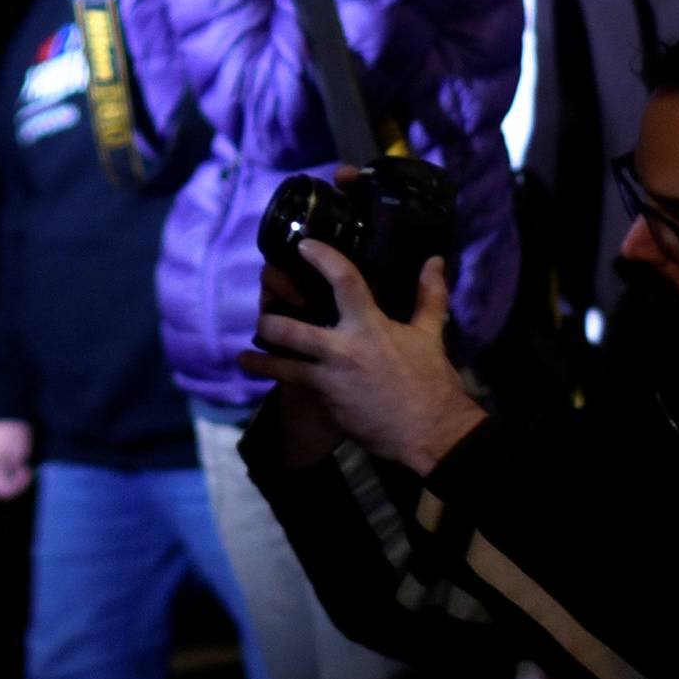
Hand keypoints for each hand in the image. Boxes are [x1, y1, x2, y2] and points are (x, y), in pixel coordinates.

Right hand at [0, 419, 34, 499]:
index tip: (28, 471)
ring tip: (18, 460)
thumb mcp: (20, 452)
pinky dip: (1, 466)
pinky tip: (10, 455)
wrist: (2, 404)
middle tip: (24, 468)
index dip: (18, 486)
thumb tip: (16, 474)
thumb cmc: (13, 428)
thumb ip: (16, 470)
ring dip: (6, 474)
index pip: (3, 490)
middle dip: (12, 481)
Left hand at [240, 242, 486, 476]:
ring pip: (284, 367)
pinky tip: (277, 384)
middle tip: (262, 313)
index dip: (322, 258)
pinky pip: (301, 390)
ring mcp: (331, 380)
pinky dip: (288, 386)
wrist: (429, 432)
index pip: (344, 280)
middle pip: (292, 329)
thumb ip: (429, 295)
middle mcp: (343, 350)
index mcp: (369, 326)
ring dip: (261, 362)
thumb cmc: (430, 380)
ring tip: (244, 358)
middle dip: (270, 320)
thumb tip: (435, 261)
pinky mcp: (328, 404)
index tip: (304, 246)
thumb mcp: (431, 334)